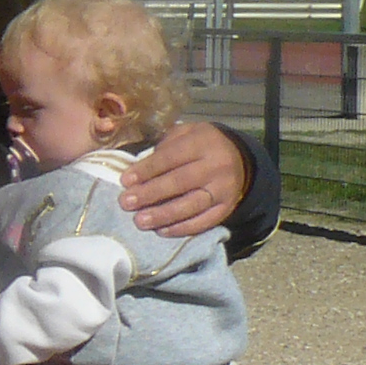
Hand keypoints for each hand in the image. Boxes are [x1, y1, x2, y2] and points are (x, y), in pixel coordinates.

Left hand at [118, 120, 248, 237]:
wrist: (240, 159)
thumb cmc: (201, 145)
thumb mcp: (186, 133)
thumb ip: (164, 146)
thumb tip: (139, 168)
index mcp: (204, 143)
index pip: (171, 157)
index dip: (147, 170)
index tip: (125, 181)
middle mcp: (217, 166)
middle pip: (180, 182)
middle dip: (150, 194)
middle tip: (126, 203)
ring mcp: (225, 189)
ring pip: (192, 205)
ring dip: (163, 215)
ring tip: (140, 221)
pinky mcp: (227, 208)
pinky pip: (205, 221)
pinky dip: (182, 228)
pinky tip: (162, 231)